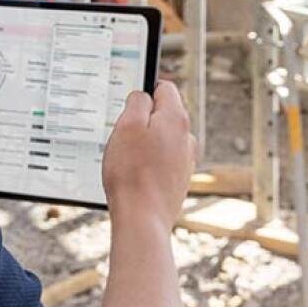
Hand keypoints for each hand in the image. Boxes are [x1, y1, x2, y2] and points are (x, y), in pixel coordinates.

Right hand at [102, 81, 196, 233]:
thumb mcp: (127, 125)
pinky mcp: (178, 180)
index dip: (144, 91)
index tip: (128, 103)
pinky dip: (147, 164)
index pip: (164, 88)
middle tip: (122, 136)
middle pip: (162, 115)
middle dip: (141, 120)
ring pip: (160, 139)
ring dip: (143, 144)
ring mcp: (184, 160)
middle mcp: (186, 138)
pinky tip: (133, 176)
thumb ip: (136, 101)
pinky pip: (160, 162)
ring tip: (126, 160)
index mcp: (176, 118)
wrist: (143, 218)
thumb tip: (143, 95)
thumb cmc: (132, 173)